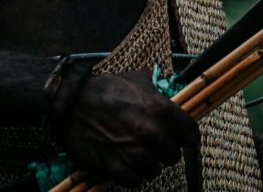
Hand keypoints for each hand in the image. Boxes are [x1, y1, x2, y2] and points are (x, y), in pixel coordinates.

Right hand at [48, 70, 198, 186]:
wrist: (71, 104)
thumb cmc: (106, 89)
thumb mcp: (139, 80)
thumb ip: (160, 90)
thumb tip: (175, 93)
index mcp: (161, 109)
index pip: (191, 135)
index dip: (186, 137)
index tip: (179, 137)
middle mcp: (151, 132)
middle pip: (174, 156)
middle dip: (164, 151)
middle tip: (152, 145)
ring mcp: (134, 152)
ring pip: (155, 171)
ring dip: (147, 164)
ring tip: (136, 153)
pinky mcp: (116, 167)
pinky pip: (135, 181)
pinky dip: (132, 175)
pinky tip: (124, 163)